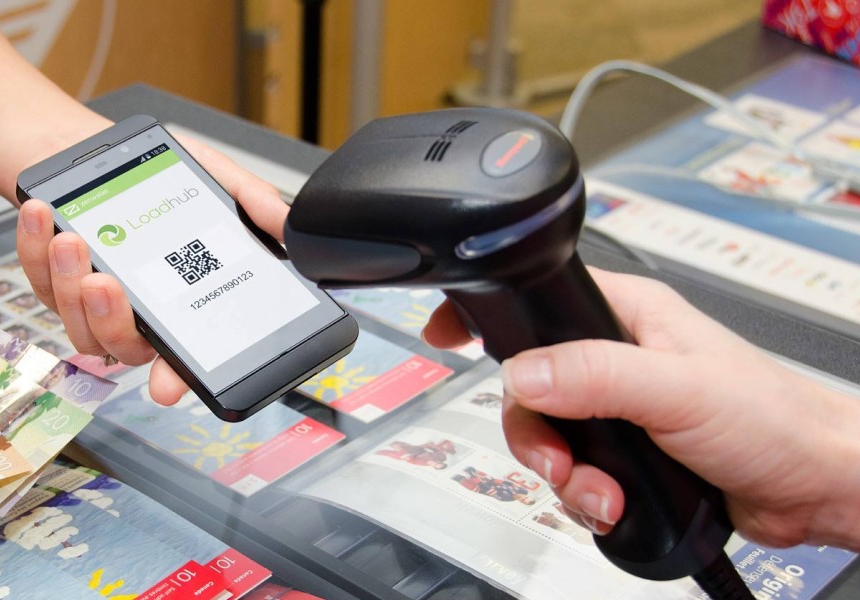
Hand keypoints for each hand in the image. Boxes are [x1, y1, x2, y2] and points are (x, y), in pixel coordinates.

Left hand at [15, 135, 287, 404]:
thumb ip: (253, 203)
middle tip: (105, 282)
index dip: (176, 377)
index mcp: (177, 305)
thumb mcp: (219, 180)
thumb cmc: (162, 180)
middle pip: (119, 344)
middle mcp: (132, 314)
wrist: (105, 154)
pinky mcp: (47, 279)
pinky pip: (36, 275)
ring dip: (67, 280)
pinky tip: (42, 214)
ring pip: (74, 318)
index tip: (168, 386)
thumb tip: (288, 226)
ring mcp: (86, 302)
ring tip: (71, 239)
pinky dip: (33, 245)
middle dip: (110, 317)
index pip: (180, 354)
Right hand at [423, 269, 859, 549]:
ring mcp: (618, 408)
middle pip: (528, 388)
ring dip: (563, 475)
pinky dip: (584, 498)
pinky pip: (573, 474)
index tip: (447, 334)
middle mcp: (615, 358)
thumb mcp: (675, 387)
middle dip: (534, 434)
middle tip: (557, 458)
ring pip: (547, 438)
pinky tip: (615, 505)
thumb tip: (523, 373)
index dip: (490, 316)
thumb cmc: (774, 418)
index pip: (536, 300)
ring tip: (601, 492)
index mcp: (625, 315)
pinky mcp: (626, 453)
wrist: (815, 488)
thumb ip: (594, 374)